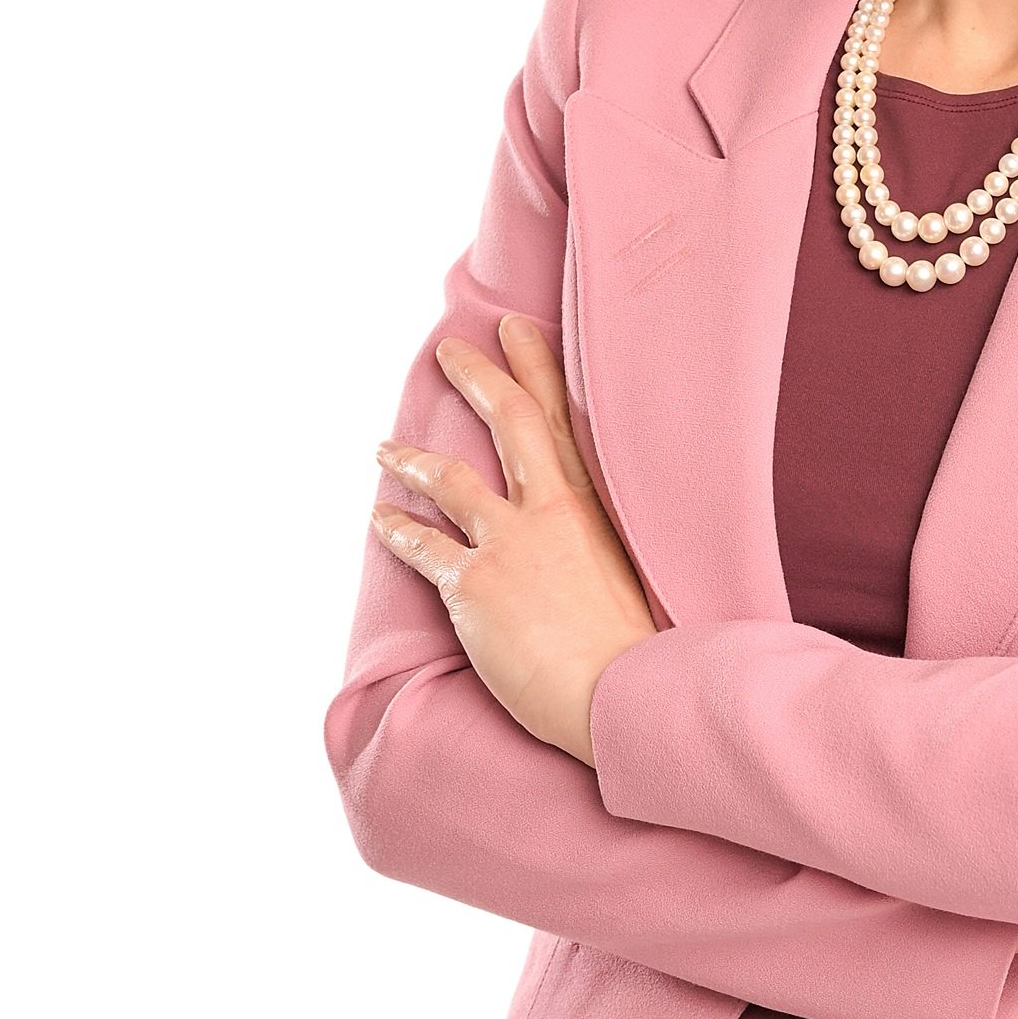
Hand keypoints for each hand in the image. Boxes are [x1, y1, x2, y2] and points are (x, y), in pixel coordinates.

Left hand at [368, 312, 658, 767]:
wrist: (621, 690)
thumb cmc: (638, 642)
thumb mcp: (637, 564)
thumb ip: (604, 534)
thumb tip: (589, 529)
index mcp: (594, 500)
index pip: (562, 413)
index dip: (535, 364)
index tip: (514, 328)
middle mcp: (551, 508)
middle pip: (510, 419)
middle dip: (478, 375)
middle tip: (450, 348)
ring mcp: (510, 543)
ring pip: (450, 479)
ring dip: (411, 459)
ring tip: (384, 449)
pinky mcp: (474, 585)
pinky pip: (422, 547)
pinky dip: (396, 530)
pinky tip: (379, 520)